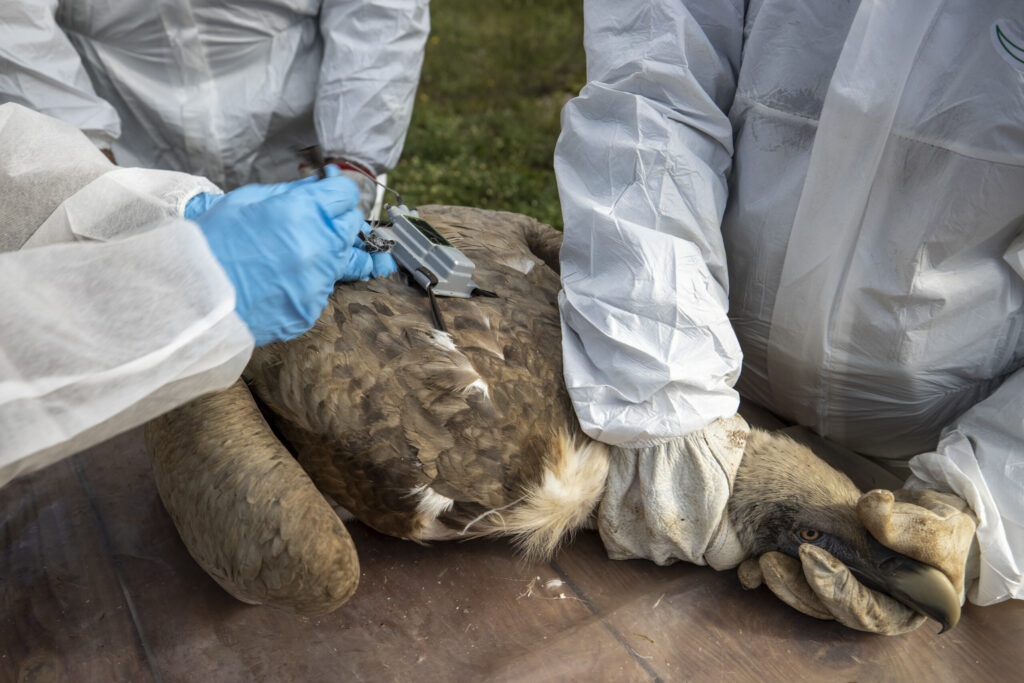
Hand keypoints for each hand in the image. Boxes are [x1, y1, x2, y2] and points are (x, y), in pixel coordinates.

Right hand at [192, 166, 395, 345]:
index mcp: (306, 212)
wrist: (193, 296)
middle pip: (351, 226)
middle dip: (337, 220)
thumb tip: (318, 184)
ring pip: (343, 260)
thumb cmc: (213, 242)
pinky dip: (310, 281)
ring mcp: (321, 281)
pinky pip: (323, 288)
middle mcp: (322, 247)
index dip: (337, 191)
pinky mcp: (313, 308)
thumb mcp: (246, 201)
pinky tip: (284, 279)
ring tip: (296, 254)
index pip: (347, 195)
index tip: (327, 192)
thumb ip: (291, 191)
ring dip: (327, 252)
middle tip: (313, 221)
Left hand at [737, 489, 975, 634]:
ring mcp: (840, 587)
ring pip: (806, 598)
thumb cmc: (933, 525)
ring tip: (761, 557)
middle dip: (799, 588)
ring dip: (780, 581)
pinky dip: (768, 573)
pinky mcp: (817, 571)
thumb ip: (909, 527)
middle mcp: (868, 602)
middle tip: (771, 561)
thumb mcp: (931, 526)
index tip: (811, 557)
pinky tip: (751, 562)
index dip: (838, 591)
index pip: (869, 614)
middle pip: (829, 611)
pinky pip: (789, 580)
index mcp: (902, 608)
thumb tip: (874, 509)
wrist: (915, 510)